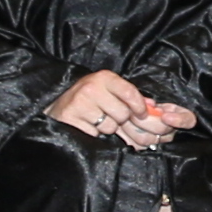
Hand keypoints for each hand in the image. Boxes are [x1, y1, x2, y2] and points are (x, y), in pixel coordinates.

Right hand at [47, 70, 195, 147]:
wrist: (58, 105)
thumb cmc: (89, 98)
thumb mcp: (109, 91)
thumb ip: (130, 98)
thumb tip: (153, 108)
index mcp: (104, 77)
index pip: (130, 92)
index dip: (139, 106)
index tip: (141, 114)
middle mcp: (92, 88)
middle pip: (123, 114)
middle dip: (120, 120)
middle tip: (111, 116)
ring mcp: (80, 103)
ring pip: (110, 126)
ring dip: (106, 128)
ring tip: (96, 119)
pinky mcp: (72, 118)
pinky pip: (95, 134)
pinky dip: (94, 133)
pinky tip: (87, 125)